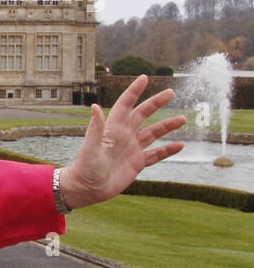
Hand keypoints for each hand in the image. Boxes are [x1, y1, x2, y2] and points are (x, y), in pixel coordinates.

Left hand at [60, 74, 186, 208]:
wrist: (87, 189)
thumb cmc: (85, 168)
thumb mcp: (90, 148)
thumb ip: (95, 129)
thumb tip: (95, 106)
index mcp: (112, 129)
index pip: (125, 105)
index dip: (134, 91)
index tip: (144, 78)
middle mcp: (123, 136)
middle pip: (142, 115)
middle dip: (156, 103)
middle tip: (171, 92)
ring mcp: (131, 149)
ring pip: (153, 133)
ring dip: (167, 126)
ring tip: (183, 119)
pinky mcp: (136, 163)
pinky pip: (156, 155)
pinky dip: (168, 150)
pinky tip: (181, 145)